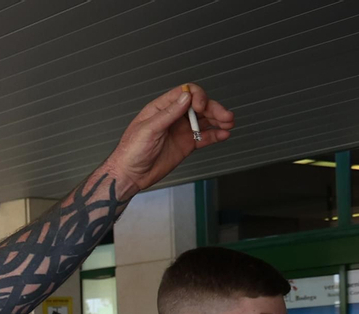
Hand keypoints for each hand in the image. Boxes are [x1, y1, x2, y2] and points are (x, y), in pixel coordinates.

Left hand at [102, 83, 233, 194]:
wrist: (129, 175)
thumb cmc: (131, 151)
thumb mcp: (148, 129)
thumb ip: (168, 113)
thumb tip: (186, 97)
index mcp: (161, 108)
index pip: (185, 93)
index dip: (197, 96)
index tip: (201, 107)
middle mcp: (173, 117)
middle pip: (199, 106)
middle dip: (214, 109)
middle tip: (225, 116)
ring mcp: (181, 130)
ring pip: (205, 120)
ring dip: (219, 120)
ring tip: (229, 124)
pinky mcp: (186, 145)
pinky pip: (204, 137)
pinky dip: (216, 135)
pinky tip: (224, 135)